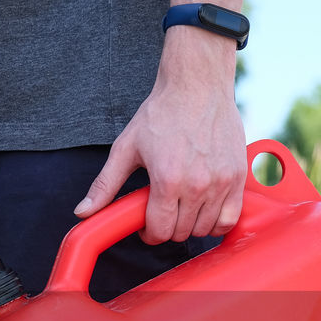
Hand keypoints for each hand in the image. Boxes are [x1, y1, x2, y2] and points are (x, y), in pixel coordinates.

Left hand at [74, 32, 245, 244]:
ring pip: (205, 229)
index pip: (160, 231)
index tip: (146, 226)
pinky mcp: (238, 176)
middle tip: (162, 212)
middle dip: (167, 228)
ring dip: (190, 226)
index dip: (148, 234)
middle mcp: (198, 185)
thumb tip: (82, 211)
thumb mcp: (125, 148)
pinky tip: (204, 211)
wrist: (197, 86)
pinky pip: (230, 218)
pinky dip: (217, 222)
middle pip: (181, 233)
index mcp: (168, 181)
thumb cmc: (161, 114)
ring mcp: (221, 182)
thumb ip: (104, 185)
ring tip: (181, 208)